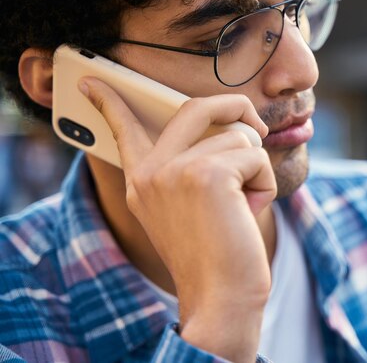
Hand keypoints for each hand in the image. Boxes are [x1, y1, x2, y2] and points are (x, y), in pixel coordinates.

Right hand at [79, 77, 275, 361]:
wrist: (220, 296)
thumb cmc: (214, 253)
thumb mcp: (187, 208)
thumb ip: (190, 167)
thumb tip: (230, 128)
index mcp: (141, 180)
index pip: (123, 129)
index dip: (110, 102)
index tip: (91, 81)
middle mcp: (151, 171)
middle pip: (197, 107)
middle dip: (236, 107)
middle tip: (257, 123)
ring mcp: (175, 170)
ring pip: (239, 137)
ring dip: (255, 170)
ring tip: (242, 205)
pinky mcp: (208, 174)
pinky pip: (255, 156)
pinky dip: (264, 183)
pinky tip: (249, 211)